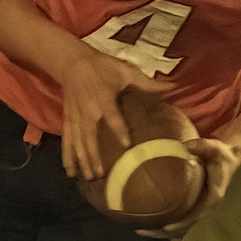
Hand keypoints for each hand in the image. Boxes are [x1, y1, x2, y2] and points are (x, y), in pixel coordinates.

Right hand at [59, 50, 175, 179]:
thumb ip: (147, 82)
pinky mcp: (68, 120)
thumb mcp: (125, 70)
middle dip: (94, 156)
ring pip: (79, 142)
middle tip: (102, 174)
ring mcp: (76, 117)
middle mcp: (88, 110)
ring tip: (90, 177)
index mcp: (103, 98)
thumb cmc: (102, 66)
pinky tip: (70, 172)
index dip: (118, 130)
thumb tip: (173, 86)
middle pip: (90, 136)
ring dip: (83, 160)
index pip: (112, 116)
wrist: (72, 62)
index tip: (126, 145)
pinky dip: (67, 156)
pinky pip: (67, 140)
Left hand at [137, 137, 240, 240]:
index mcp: (212, 197)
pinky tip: (148, 222)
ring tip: (140, 230)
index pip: (195, 216)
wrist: (228, 158)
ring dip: (160, 231)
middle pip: (183, 227)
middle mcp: (205, 207)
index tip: (164, 227)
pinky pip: (178, 219)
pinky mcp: (193, 205)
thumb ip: (200, 146)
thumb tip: (183, 146)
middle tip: (141, 231)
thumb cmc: (221, 154)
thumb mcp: (214, 148)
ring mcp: (198, 208)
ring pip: (179, 226)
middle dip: (163, 232)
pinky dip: (164, 223)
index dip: (180, 224)